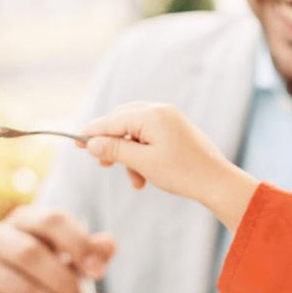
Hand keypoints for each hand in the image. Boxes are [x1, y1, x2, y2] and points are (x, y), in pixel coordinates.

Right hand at [0, 205, 114, 292]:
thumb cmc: (44, 272)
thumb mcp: (69, 257)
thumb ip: (90, 251)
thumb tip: (107, 246)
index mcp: (23, 219)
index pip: (51, 221)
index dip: (77, 244)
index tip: (99, 271)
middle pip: (30, 255)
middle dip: (66, 282)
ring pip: (25, 291)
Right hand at [79, 103, 258, 229]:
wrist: (216, 182)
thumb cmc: (182, 172)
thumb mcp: (143, 163)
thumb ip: (115, 150)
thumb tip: (91, 143)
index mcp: (152, 115)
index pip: (112, 120)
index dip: (92, 133)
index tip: (75, 143)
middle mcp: (160, 111)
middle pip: (122, 121)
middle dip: (111, 144)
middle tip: (101, 164)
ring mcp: (169, 119)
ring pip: (134, 132)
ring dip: (127, 155)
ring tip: (133, 179)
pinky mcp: (174, 130)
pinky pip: (147, 137)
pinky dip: (140, 155)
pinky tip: (143, 176)